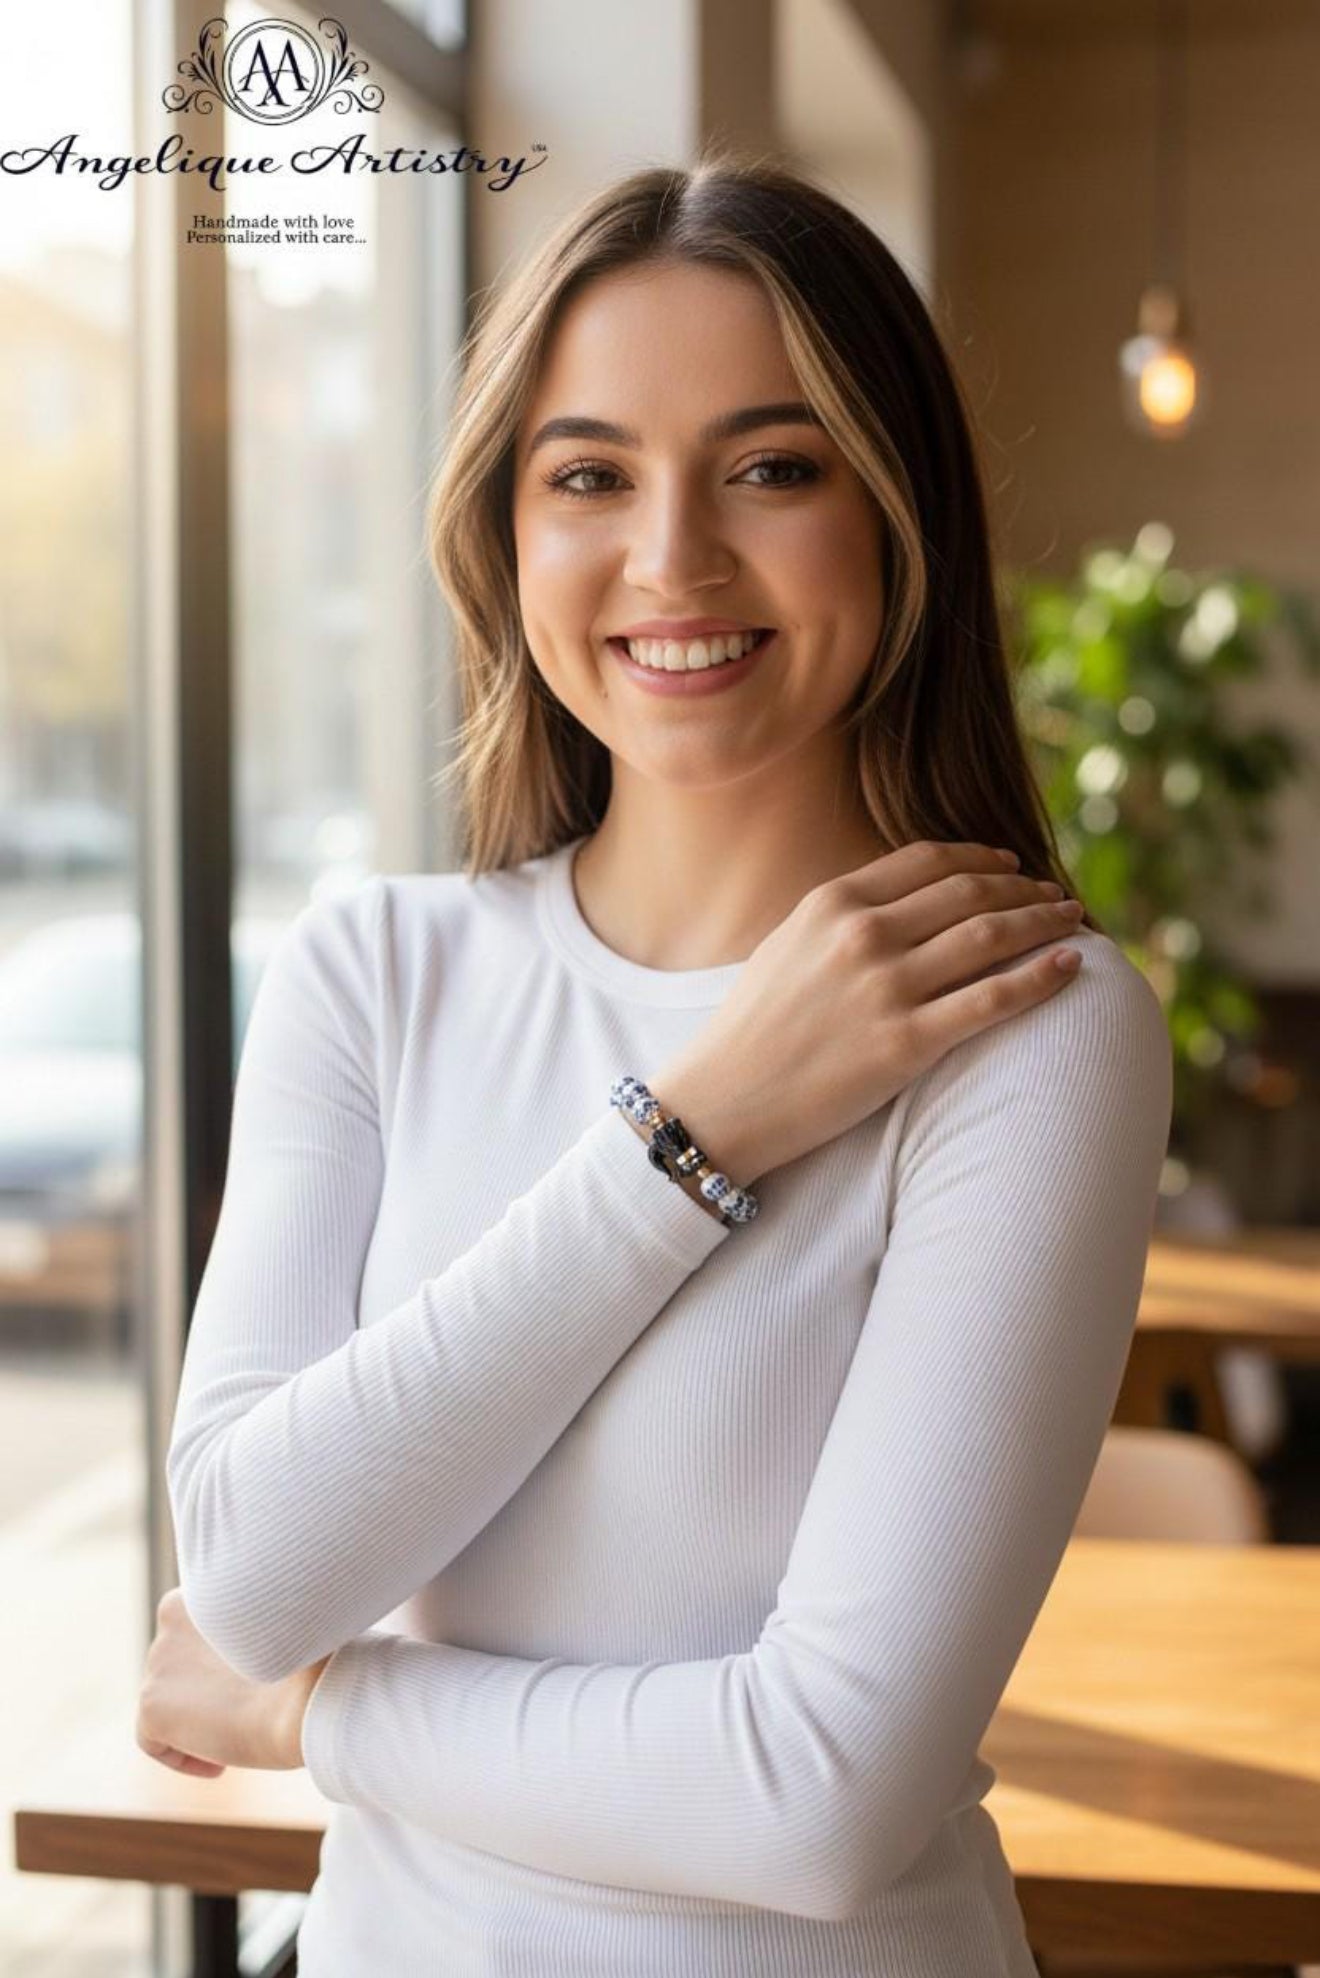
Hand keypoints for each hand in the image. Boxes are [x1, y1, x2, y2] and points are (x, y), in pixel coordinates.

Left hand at [136, 1587, 331, 1775]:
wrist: (306, 1699)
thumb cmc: (308, 1667)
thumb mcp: (279, 1635)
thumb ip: (250, 1636)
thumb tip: (245, 1662)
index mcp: (204, 1593)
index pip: (196, 1634)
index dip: (220, 1664)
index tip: (249, 1684)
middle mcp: (172, 1620)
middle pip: (179, 1669)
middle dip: (205, 1692)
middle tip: (244, 1712)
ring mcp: (157, 1663)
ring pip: (166, 1704)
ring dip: (195, 1722)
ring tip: (236, 1736)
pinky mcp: (151, 1704)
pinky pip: (153, 1740)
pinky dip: (182, 1756)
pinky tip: (221, 1763)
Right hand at [651, 840, 1085, 1180]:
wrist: (722, 1102)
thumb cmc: (752, 1030)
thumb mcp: (787, 945)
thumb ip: (841, 916)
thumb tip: (901, 902)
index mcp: (831, 902)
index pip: (928, 860)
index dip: (980, 858)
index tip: (1011, 868)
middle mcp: (862, 934)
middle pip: (969, 892)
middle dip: (1024, 890)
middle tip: (1056, 896)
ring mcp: (886, 988)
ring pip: (990, 936)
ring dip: (1042, 923)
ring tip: (1072, 922)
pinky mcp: (906, 1043)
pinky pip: (992, 999)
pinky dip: (1040, 978)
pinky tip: (1071, 966)